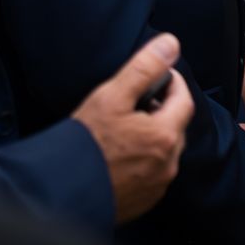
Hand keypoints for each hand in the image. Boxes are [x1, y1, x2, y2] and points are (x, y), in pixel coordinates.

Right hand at [71, 32, 194, 223]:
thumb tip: (171, 44)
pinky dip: (143, 159)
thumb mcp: (112, 96)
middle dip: (161, 109)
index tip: (157, 76)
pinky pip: (153, 172)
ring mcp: (157, 185)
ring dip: (152, 135)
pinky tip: (119, 154)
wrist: (60, 190)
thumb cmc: (84, 143)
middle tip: (135, 102)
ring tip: (124, 128)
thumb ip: (144, 67)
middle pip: (175, 125)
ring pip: (165, 150)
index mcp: (165, 136)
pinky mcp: (144, 200)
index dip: (171, 82)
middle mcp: (167, 164)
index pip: (184, 99)